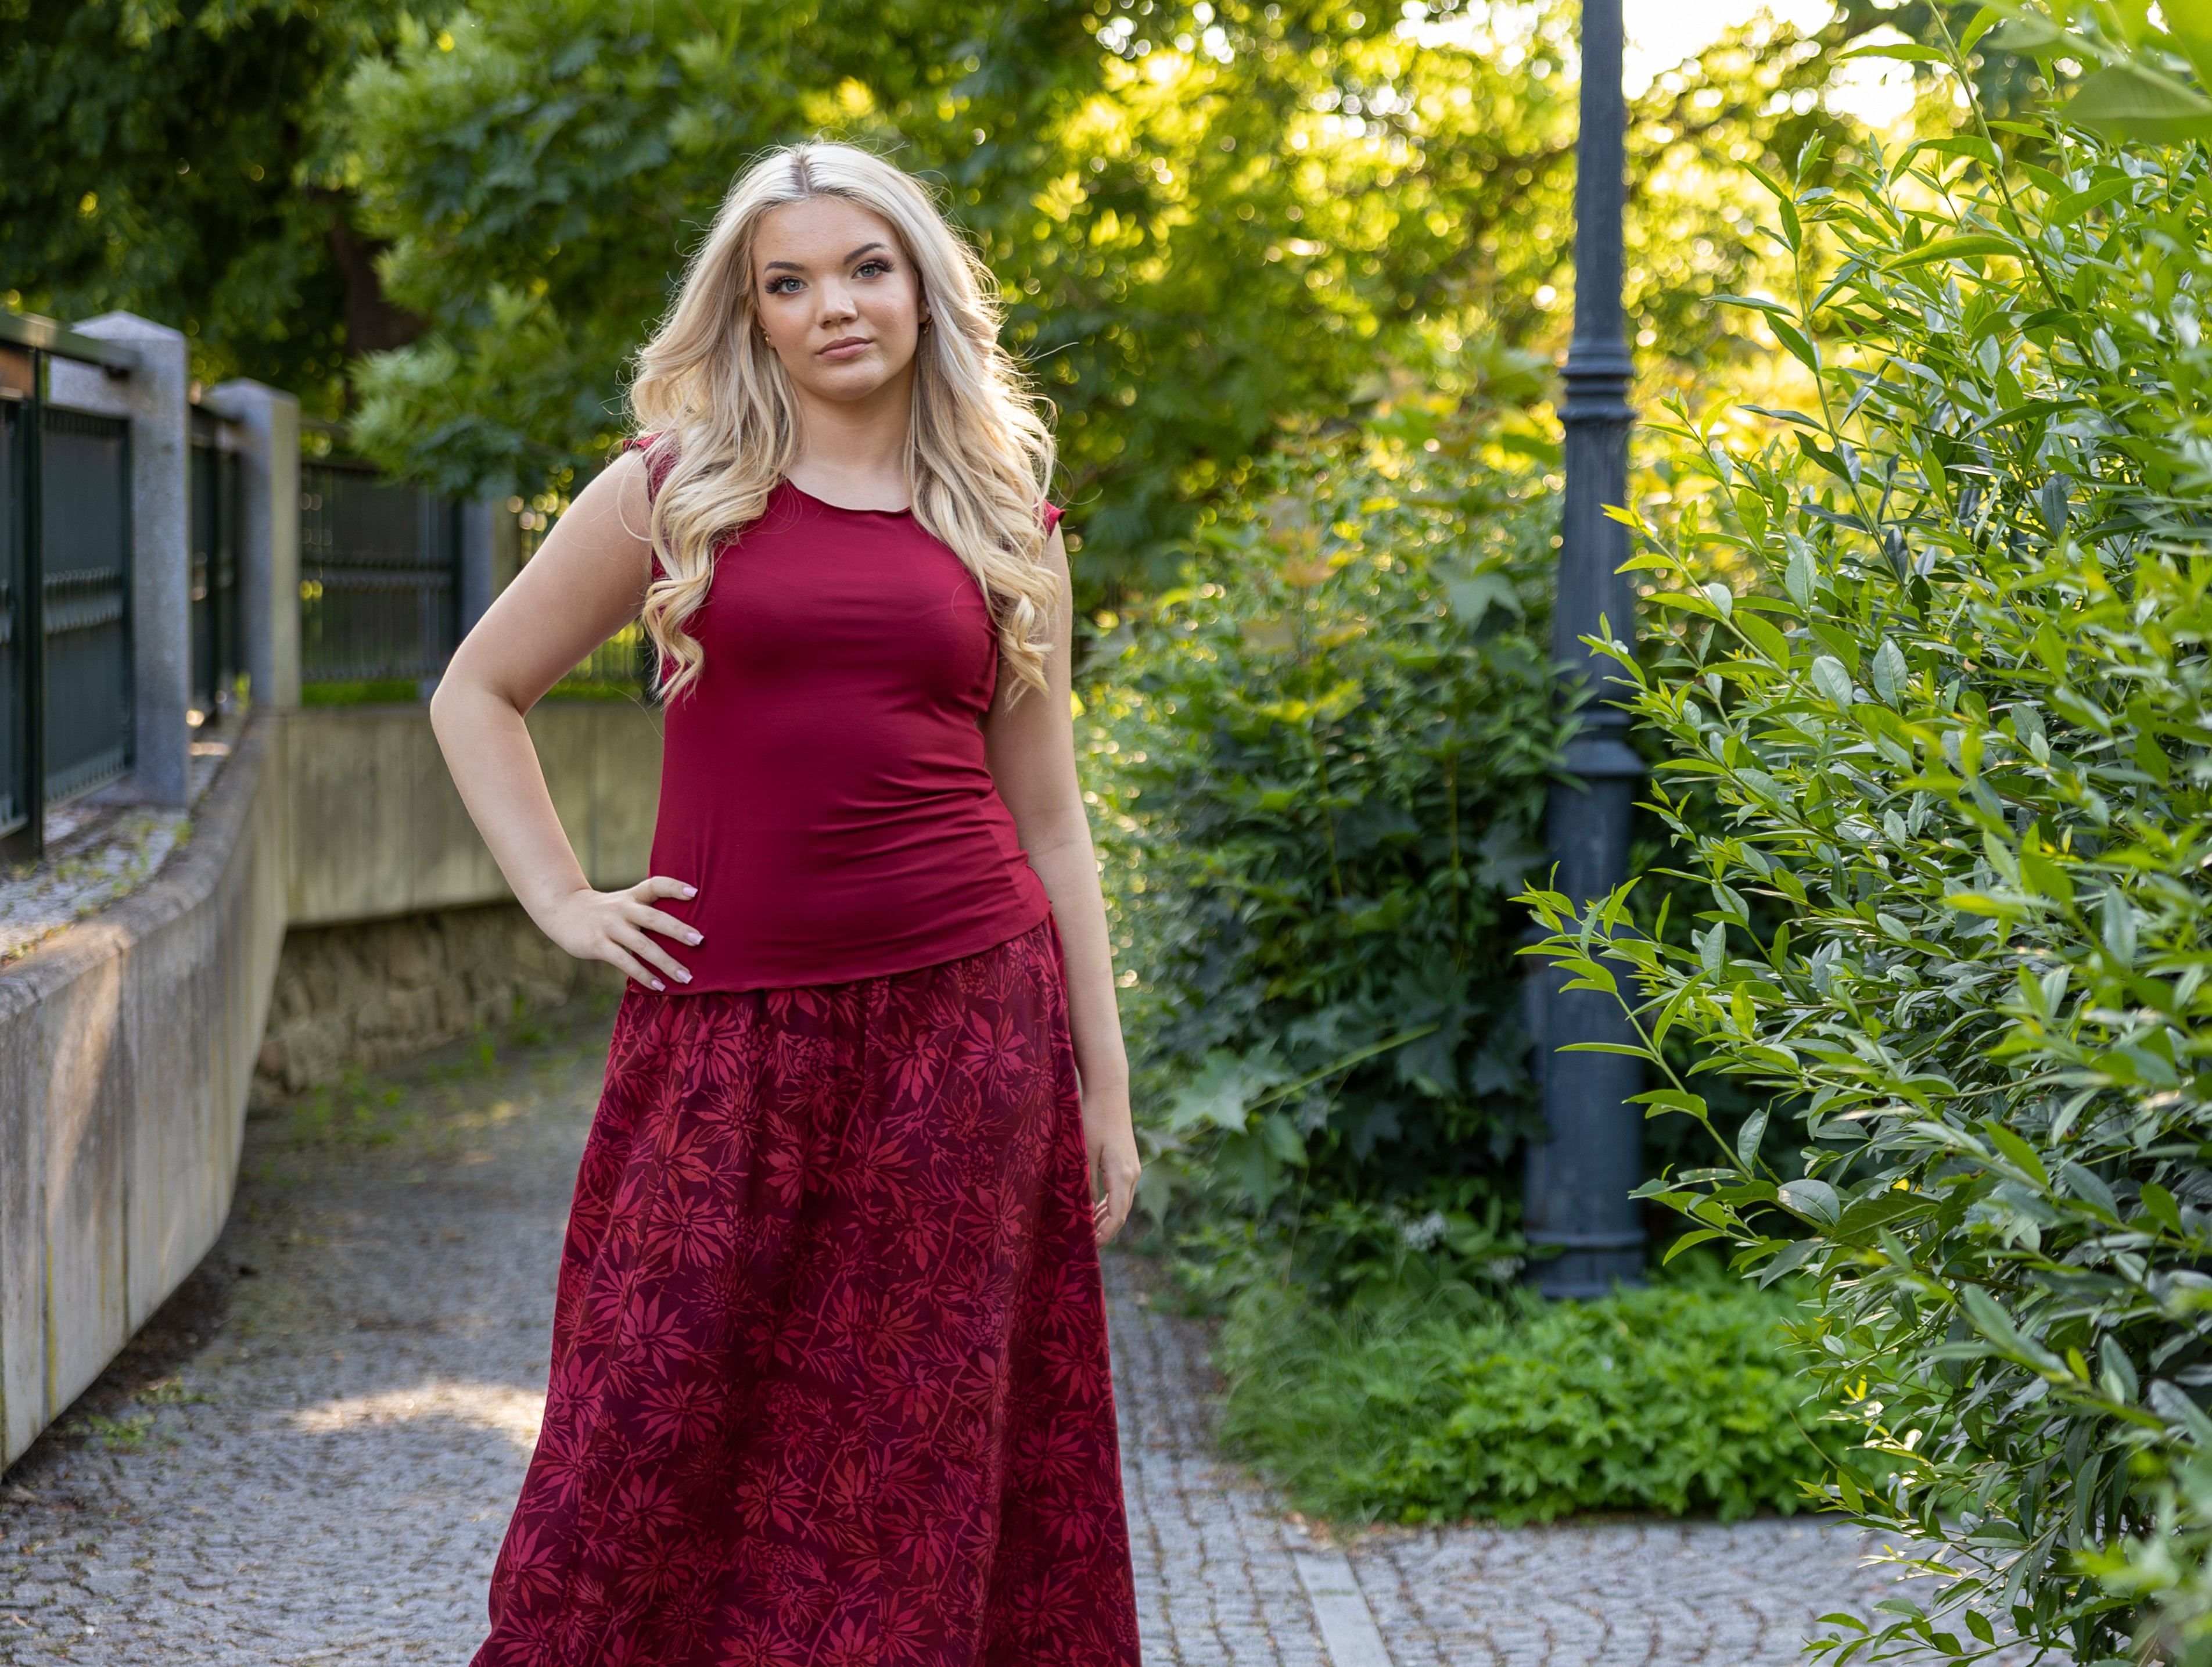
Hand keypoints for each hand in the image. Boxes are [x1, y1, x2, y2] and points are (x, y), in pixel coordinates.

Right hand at [538, 876, 701, 991]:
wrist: (563, 910)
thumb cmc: (604, 911)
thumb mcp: (624, 902)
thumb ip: (647, 909)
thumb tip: (683, 927)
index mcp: (632, 896)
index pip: (655, 885)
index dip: (675, 887)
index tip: (695, 893)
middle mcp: (623, 909)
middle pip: (654, 918)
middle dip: (678, 930)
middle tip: (700, 941)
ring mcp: (610, 927)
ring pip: (642, 945)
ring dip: (666, 962)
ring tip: (686, 977)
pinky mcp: (598, 945)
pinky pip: (625, 962)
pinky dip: (644, 975)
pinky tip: (659, 985)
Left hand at [1082, 1084, 1140, 1246]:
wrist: (1109, 1091)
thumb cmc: (1092, 1118)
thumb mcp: (1083, 1152)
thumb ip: (1084, 1182)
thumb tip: (1082, 1210)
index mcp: (1122, 1175)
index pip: (1116, 1217)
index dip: (1104, 1235)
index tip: (1088, 1247)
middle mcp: (1132, 1175)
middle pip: (1121, 1213)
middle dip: (1105, 1231)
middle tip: (1084, 1245)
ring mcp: (1132, 1168)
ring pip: (1122, 1203)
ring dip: (1106, 1218)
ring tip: (1087, 1231)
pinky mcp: (1127, 1162)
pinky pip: (1121, 1192)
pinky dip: (1109, 1204)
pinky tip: (1094, 1209)